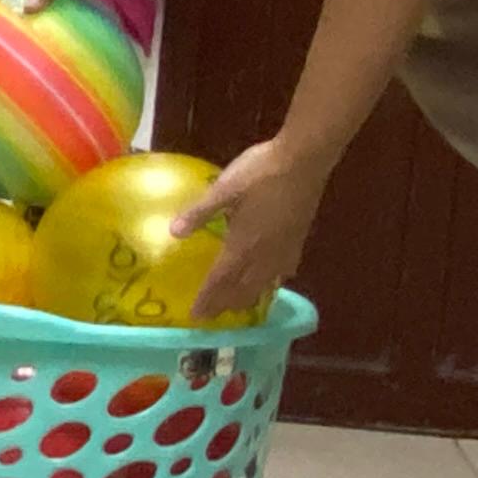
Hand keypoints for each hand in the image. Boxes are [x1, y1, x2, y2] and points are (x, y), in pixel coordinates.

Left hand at [180, 141, 329, 323]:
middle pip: (244, 288)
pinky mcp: (298, 238)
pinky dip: (275, 281)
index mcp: (242, 244)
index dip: (208, 299)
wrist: (304, 160)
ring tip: (240, 307)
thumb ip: (199, 212)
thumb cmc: (260, 172)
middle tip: (213, 316)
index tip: (197, 316)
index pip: (221, 280)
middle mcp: (264, 254)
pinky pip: (285, 270)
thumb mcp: (224, 189)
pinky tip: (275, 280)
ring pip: (266, 283)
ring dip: (250, 297)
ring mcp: (285, 248)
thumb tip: (173, 233)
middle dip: (227, 304)